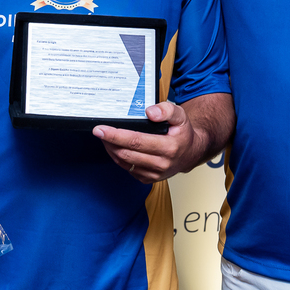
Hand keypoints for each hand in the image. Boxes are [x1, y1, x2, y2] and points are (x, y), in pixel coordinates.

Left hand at [92, 102, 206, 182]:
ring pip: (124, 162)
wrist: (191, 152)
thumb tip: (149, 112)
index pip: (136, 141)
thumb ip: (166, 110)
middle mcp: (161, 163)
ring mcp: (154, 173)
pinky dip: (118, 158)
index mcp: (169, 147)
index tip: (101, 129)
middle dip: (109, 142)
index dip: (116, 135)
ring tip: (105, 138)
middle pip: (126, 153)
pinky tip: (115, 147)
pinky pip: (127, 169)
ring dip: (112, 150)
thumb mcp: (180, 115)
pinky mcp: (148, 179)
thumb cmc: (183, 133)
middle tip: (98, 131)